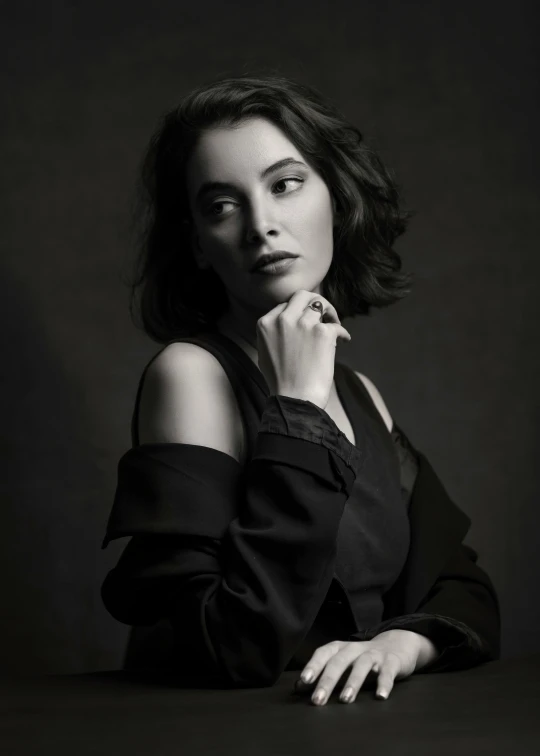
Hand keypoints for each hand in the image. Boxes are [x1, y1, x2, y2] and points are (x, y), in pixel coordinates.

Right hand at [256, 289, 350, 409]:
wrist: (294, 398)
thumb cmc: (280, 382)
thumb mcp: (265, 352)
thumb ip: (273, 333)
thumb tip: (286, 324)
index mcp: (266, 323)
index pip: (285, 305)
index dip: (298, 310)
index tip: (307, 319)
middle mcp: (283, 319)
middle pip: (302, 296)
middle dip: (315, 301)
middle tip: (324, 312)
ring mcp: (304, 324)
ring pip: (321, 307)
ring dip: (330, 315)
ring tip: (334, 325)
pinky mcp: (323, 332)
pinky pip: (337, 326)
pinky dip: (342, 333)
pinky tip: (344, 340)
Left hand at [294, 629, 431, 704]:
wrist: (397, 645)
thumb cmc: (363, 658)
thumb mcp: (343, 663)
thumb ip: (322, 674)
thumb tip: (298, 687)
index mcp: (341, 648)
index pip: (324, 653)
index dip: (313, 665)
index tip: (304, 681)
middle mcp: (355, 649)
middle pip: (339, 661)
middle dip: (328, 680)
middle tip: (318, 700)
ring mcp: (374, 654)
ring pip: (362, 665)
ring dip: (352, 681)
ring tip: (345, 699)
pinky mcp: (392, 662)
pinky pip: (388, 672)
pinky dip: (384, 683)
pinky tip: (380, 696)